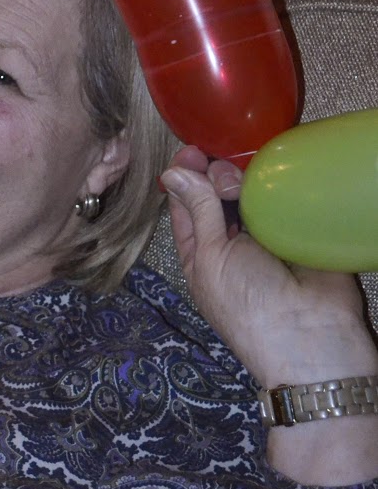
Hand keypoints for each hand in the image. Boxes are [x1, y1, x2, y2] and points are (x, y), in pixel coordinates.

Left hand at [162, 147, 373, 388]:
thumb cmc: (250, 305)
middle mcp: (234, 240)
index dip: (187, 175)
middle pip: (218, 191)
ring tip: (245, 178)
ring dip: (244, 177)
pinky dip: (278, 181)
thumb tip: (173, 172)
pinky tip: (274, 170)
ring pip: (250, 189)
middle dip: (216, 174)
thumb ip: (197, 210)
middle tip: (225, 176)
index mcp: (203, 252)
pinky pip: (285, 195)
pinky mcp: (300, 226)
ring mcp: (268, 232)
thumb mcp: (212, 258)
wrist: (315, 338)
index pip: (187, 204)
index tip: (193, 150)